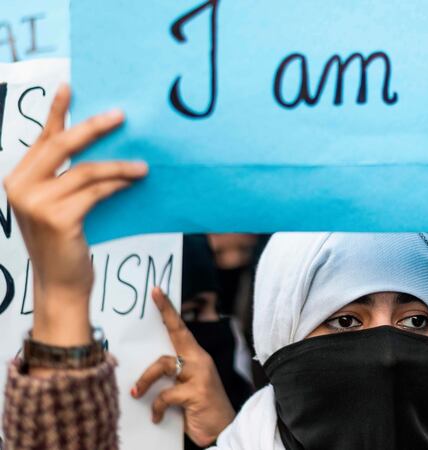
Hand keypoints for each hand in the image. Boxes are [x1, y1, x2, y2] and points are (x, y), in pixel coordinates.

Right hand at [3, 85, 146, 346]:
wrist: (62, 284)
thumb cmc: (66, 243)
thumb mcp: (61, 205)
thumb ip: (69, 178)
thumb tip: (103, 147)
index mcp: (18, 178)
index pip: (42, 138)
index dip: (57, 112)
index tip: (70, 87)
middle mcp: (19, 186)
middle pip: (62, 145)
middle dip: (93, 127)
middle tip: (121, 115)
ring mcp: (35, 203)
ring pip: (85, 170)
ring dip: (119, 165)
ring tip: (143, 165)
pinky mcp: (57, 218)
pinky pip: (95, 192)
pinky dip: (117, 184)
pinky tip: (133, 181)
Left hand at [133, 288, 235, 447]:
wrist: (222, 431)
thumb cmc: (200, 409)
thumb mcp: (184, 388)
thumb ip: (170, 376)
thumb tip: (140, 372)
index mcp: (196, 358)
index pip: (181, 329)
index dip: (168, 310)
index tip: (156, 291)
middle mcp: (200, 361)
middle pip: (178, 334)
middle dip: (166, 314)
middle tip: (153, 295)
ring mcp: (201, 375)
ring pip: (164, 365)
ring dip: (145, 380)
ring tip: (137, 394)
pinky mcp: (197, 392)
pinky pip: (166, 394)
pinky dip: (156, 407)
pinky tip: (156, 417)